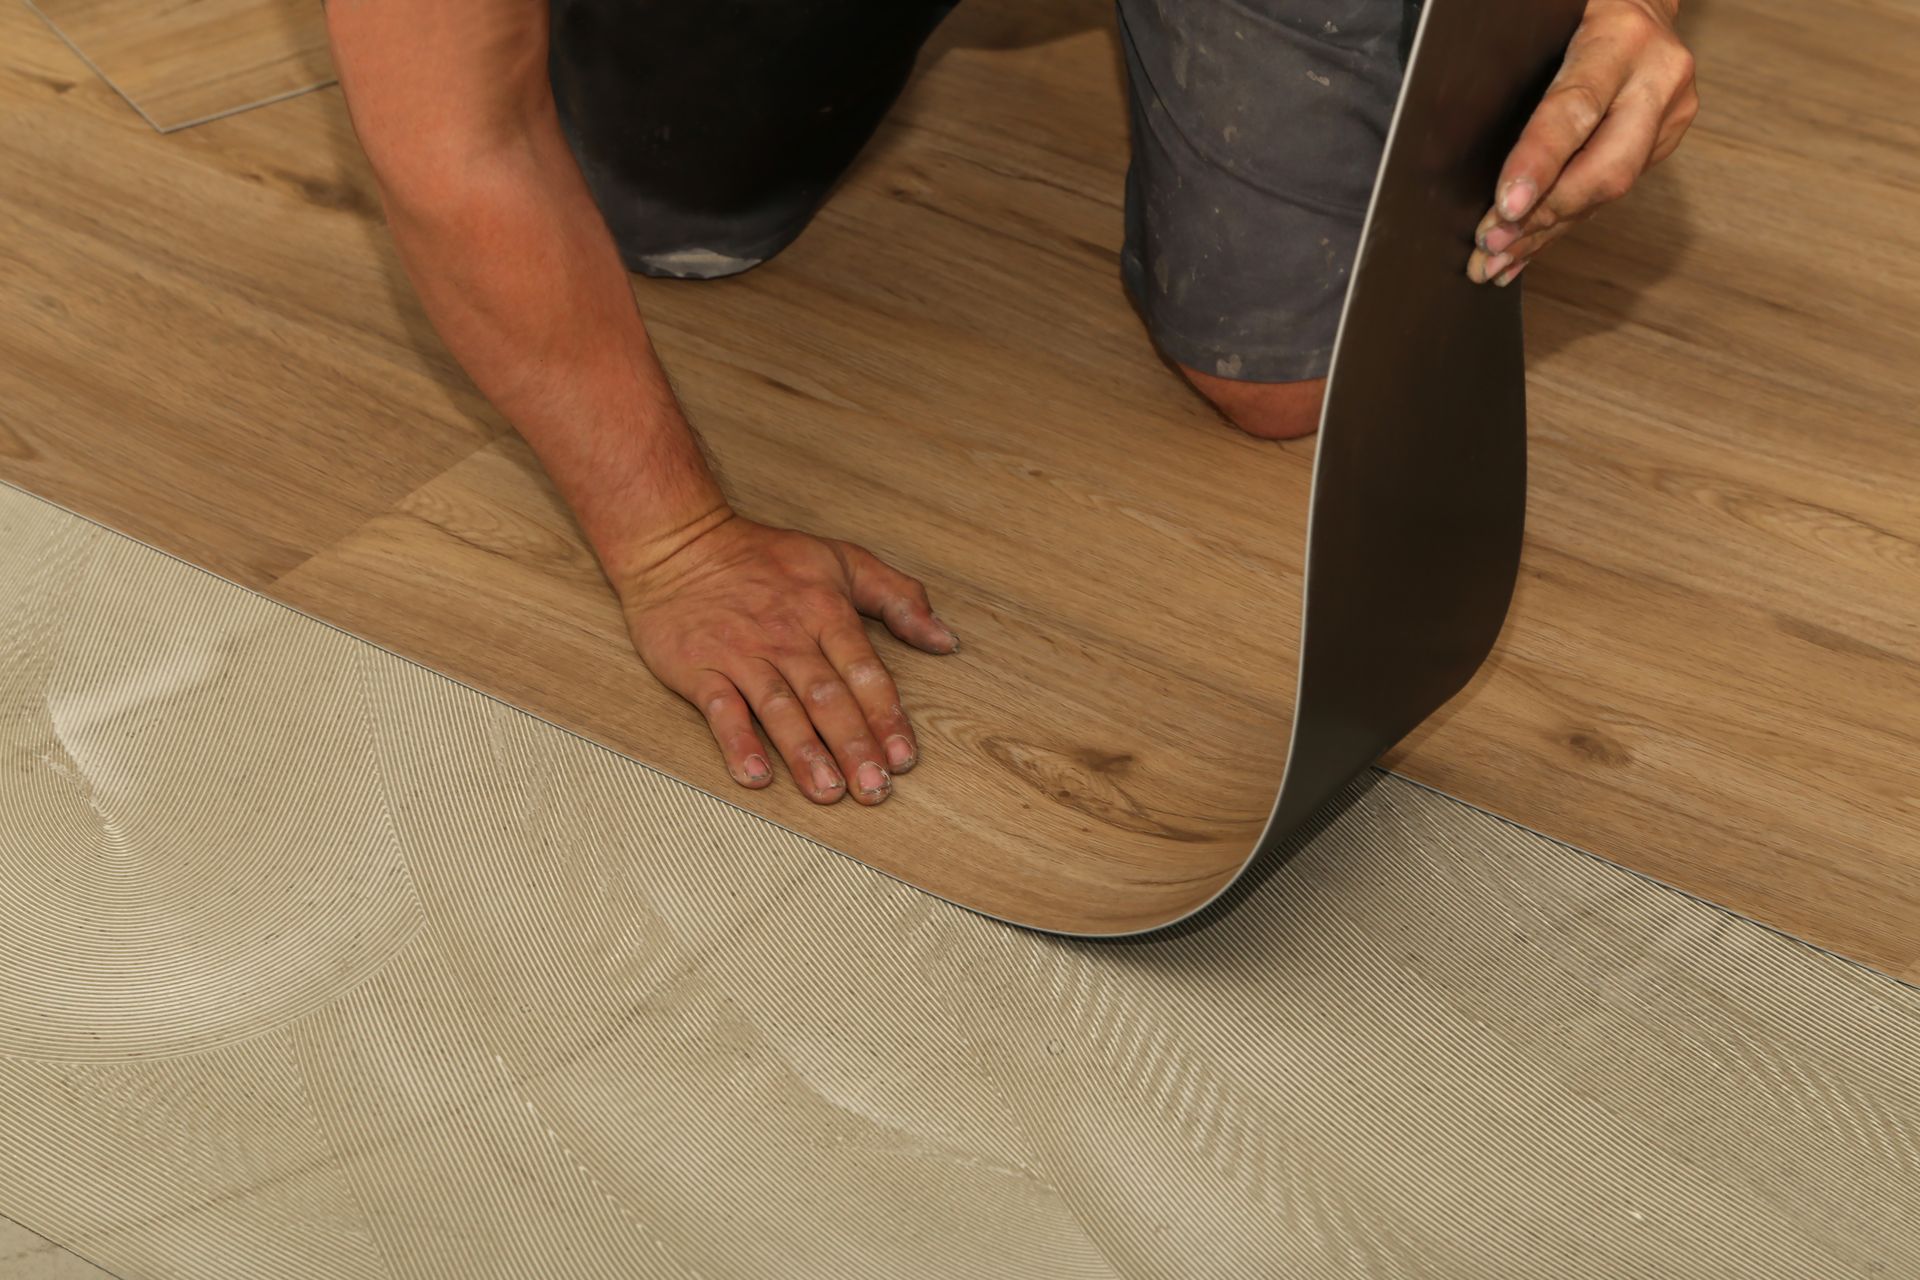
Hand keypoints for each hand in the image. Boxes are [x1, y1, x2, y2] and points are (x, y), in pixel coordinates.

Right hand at [615, 514, 960, 803]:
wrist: (677, 542)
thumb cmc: (764, 556)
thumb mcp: (842, 560)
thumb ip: (899, 598)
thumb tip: (945, 639)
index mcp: (826, 612)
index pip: (864, 671)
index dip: (885, 716)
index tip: (904, 757)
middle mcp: (787, 637)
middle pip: (827, 698)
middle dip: (854, 746)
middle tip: (874, 789)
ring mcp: (742, 654)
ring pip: (780, 708)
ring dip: (805, 753)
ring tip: (828, 792)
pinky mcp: (699, 668)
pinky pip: (720, 709)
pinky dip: (737, 742)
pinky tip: (755, 775)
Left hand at [1467, 0, 1697, 285]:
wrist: (1642, 1)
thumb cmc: (1575, 8)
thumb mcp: (1544, 15)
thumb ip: (1514, 58)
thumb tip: (1457, 120)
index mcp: (1622, 39)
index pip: (1576, 109)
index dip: (1539, 163)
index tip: (1505, 206)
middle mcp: (1656, 78)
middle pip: (1606, 169)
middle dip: (1543, 216)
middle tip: (1491, 245)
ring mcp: (1667, 114)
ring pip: (1608, 191)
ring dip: (1546, 232)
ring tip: (1495, 260)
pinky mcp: (1663, 141)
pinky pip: (1607, 193)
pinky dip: (1561, 225)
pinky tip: (1525, 250)